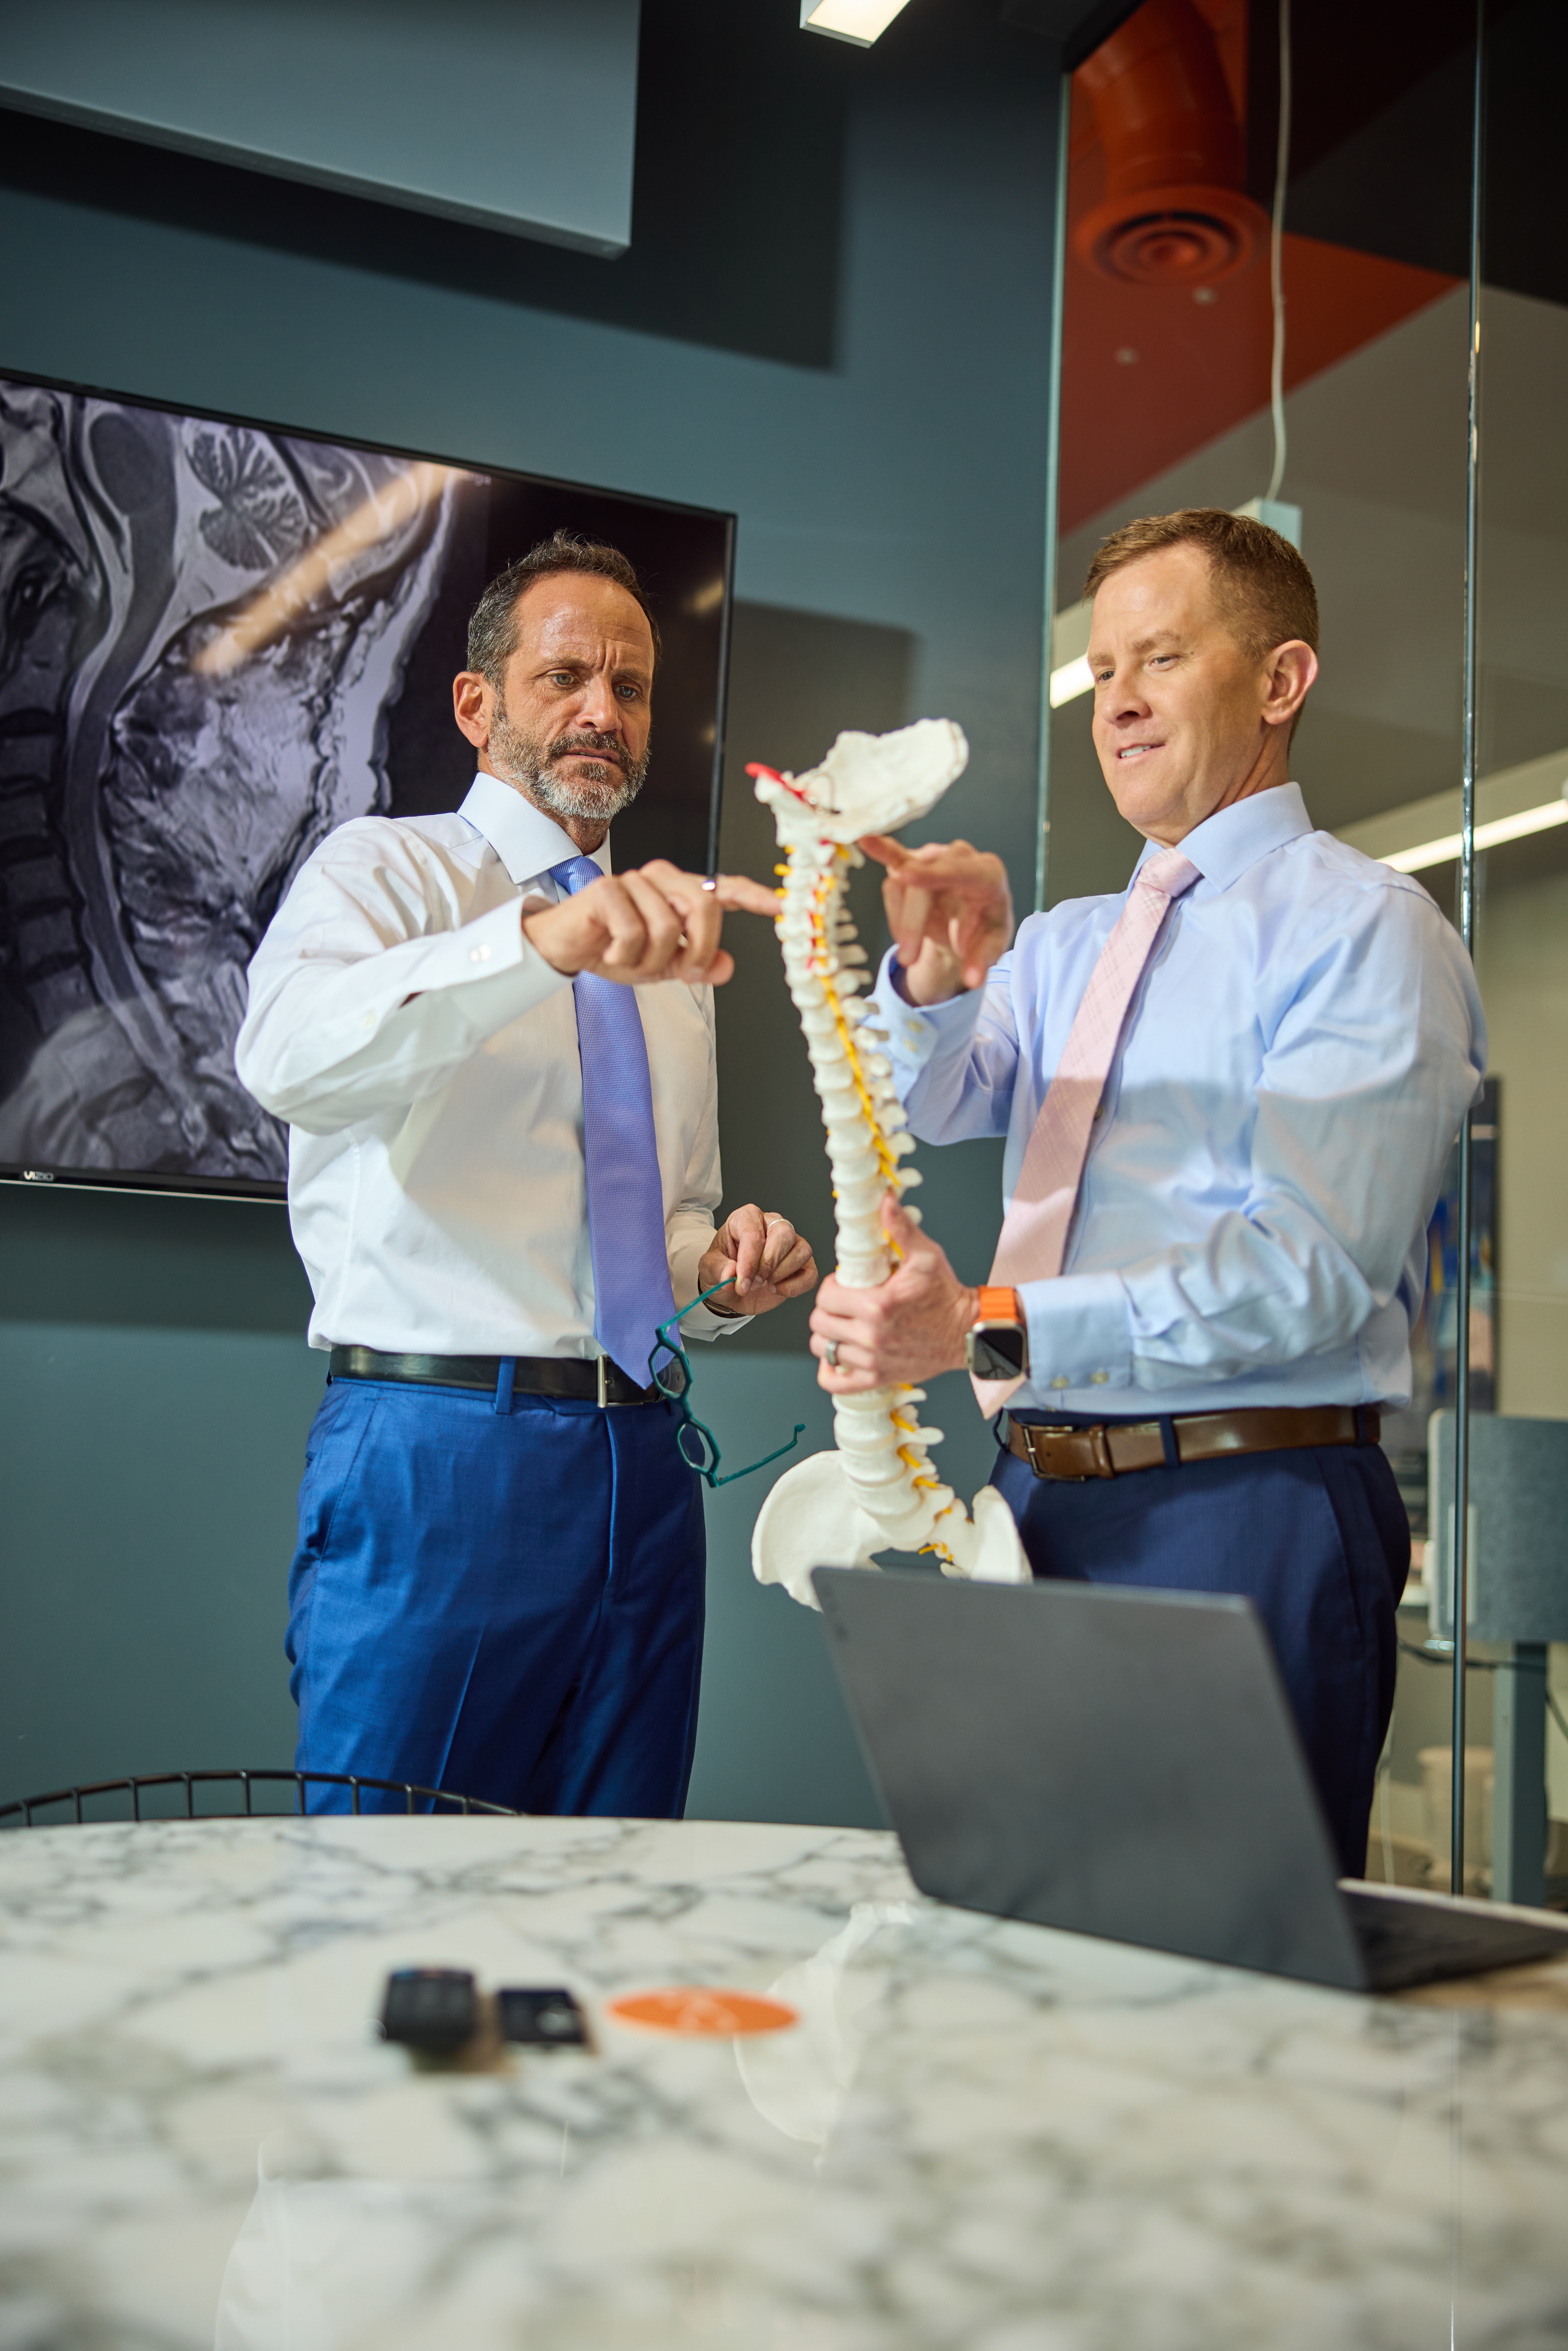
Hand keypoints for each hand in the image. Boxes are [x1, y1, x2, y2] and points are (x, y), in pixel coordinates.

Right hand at [524, 865, 776, 987]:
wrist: (566, 948)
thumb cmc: (615, 948)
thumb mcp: (664, 965)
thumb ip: (697, 965)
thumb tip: (727, 967)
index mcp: (680, 892)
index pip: (723, 889)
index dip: (755, 896)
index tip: (782, 907)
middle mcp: (662, 878)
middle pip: (703, 909)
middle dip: (696, 950)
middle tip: (680, 971)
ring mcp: (634, 880)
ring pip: (667, 928)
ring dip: (650, 960)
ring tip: (632, 960)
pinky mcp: (607, 890)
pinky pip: (634, 932)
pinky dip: (625, 956)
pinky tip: (612, 953)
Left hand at [699, 1207, 817, 1315]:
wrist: (732, 1288)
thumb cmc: (723, 1271)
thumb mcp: (709, 1269)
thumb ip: (717, 1269)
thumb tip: (731, 1274)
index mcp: (747, 1218)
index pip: (754, 1234)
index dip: (749, 1261)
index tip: (741, 1283)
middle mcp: (772, 1224)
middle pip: (784, 1235)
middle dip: (768, 1265)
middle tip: (752, 1283)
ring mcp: (791, 1243)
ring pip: (802, 1251)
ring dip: (781, 1274)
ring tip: (763, 1284)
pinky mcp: (802, 1264)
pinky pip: (810, 1273)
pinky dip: (795, 1286)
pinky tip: (777, 1289)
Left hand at [809, 1195, 976, 1389]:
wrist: (968, 1332)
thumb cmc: (946, 1295)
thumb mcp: (926, 1256)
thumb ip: (900, 1229)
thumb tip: (886, 1201)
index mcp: (878, 1305)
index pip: (826, 1297)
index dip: (831, 1287)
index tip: (844, 1284)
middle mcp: (872, 1336)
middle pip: (820, 1323)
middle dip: (827, 1310)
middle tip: (843, 1303)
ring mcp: (873, 1360)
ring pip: (824, 1349)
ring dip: (828, 1336)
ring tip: (843, 1325)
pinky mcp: (878, 1378)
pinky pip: (835, 1381)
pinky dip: (831, 1369)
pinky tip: (840, 1354)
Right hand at [858, 835, 1012, 1004]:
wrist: (969, 921)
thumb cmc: (983, 928)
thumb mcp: (990, 948)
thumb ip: (982, 962)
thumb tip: (973, 980)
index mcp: (988, 875)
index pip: (961, 871)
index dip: (933, 874)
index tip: (906, 874)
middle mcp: (960, 857)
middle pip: (924, 883)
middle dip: (912, 923)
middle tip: (908, 959)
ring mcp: (932, 857)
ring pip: (902, 883)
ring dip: (901, 923)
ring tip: (910, 951)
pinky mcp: (910, 861)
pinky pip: (892, 865)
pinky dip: (879, 854)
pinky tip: (865, 842)